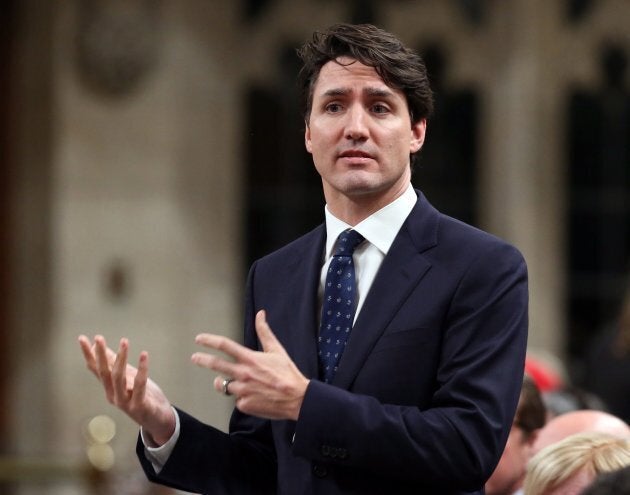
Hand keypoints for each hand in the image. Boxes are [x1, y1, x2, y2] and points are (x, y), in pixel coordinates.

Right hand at [78, 335, 175, 445]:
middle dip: (100, 355)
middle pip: (104, 373)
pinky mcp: (139, 406)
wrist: (159, 420)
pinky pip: (139, 386)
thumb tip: (102, 348)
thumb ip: (116, 366)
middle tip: (98, 337)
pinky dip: (142, 369)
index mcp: (109, 389)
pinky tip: (144, 355)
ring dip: (121, 358)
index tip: (82, 338)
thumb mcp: (129, 378)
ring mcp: (125, 402)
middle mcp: (113, 396)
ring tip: (124, 341)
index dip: (89, 354)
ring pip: (119, 378)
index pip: (96, 369)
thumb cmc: (144, 397)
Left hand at [192, 310, 308, 420]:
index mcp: (250, 359)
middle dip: (202, 360)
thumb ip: (265, 332)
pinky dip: (243, 397)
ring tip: (236, 382)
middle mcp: (243, 374)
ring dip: (227, 383)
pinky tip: (255, 396)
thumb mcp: (277, 350)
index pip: (225, 346)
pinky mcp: (244, 405)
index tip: (199, 339)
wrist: (297, 398)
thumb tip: (260, 314)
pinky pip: (237, 400)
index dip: (210, 341)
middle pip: (216, 365)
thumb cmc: (287, 373)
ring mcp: (242, 390)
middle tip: (195, 358)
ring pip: (225, 385)